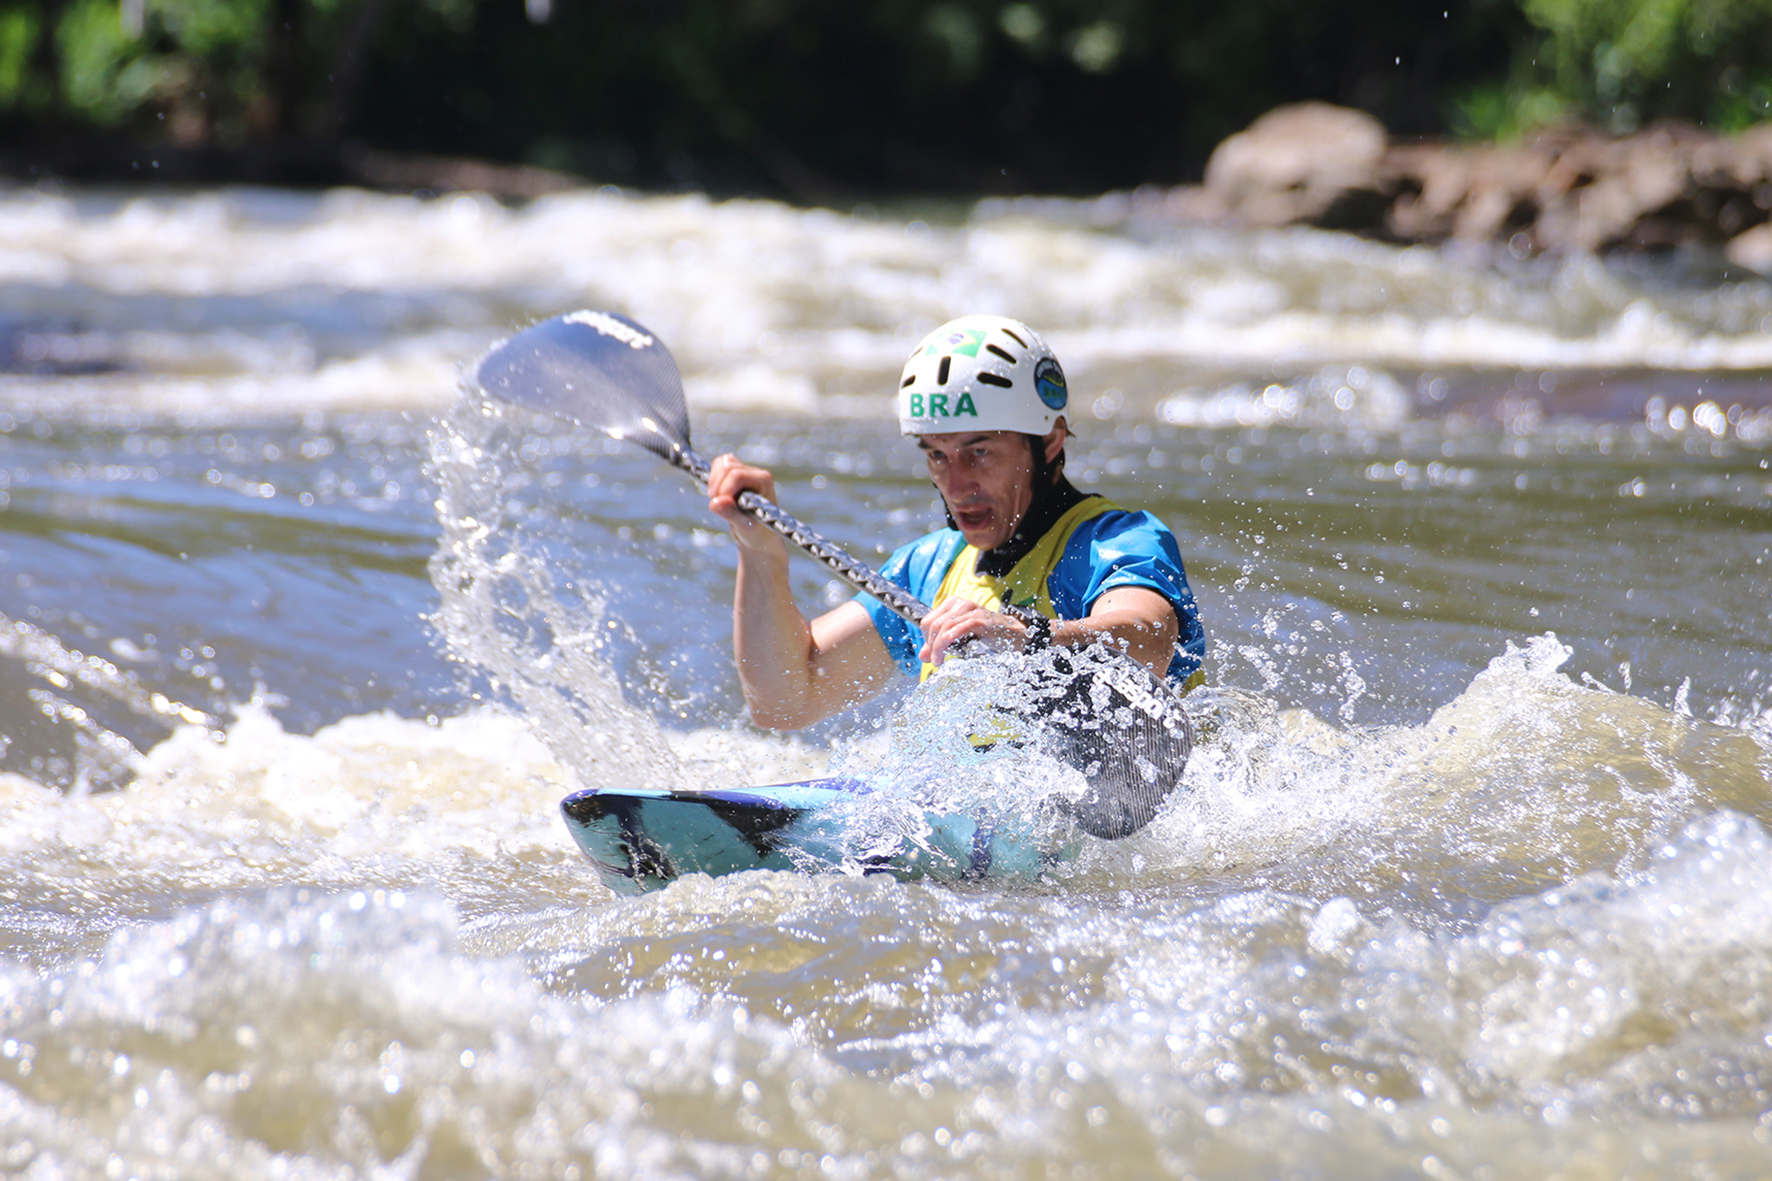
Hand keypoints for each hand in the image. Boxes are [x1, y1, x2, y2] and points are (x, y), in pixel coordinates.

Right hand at [706, 453, 784, 554]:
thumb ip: (731, 514)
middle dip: (717, 485)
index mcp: (764, 482)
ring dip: (714, 481)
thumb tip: (715, 502)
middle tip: (716, 505)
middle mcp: (756, 473)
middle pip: (728, 466)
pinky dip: (713, 478)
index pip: (738, 475)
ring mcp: (746, 471)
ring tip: (716, 500)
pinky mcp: (736, 473)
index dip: (724, 489)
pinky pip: (719, 465)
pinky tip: (716, 494)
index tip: (720, 506)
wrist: (759, 536)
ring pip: (722, 462)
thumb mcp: (745, 528)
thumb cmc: (757, 533)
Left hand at [917, 597, 1033, 667]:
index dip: (924, 638)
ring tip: (938, 660)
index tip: (929, 653)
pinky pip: (957, 629)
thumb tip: (923, 656)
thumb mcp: (959, 638)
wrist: (1012, 635)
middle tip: (933, 660)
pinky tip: (945, 654)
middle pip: (933, 624)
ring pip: (943, 627)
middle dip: (929, 645)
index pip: (927, 620)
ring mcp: (970, 610)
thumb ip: (940, 644)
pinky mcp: (980, 619)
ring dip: (937, 647)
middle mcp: (960, 604)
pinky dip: (947, 643)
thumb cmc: (985, 635)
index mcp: (952, 604)